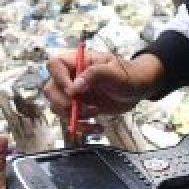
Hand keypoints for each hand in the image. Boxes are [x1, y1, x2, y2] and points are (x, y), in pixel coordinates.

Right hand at [44, 50, 163, 126]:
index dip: (58, 79)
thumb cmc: (128, 75)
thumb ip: (95, 75)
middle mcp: (71, 77)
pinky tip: (97, 127)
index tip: (73, 92)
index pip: (54, 65)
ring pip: (57, 106)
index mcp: (78, 61)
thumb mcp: (115, 73)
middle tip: (84, 108)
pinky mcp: (79, 108)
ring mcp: (74, 93)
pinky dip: (82, 127)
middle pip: (51, 89)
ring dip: (73, 116)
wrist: (138, 89)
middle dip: (65, 103)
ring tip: (95, 112)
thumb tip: (75, 86)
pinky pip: (70, 120)